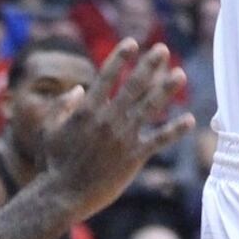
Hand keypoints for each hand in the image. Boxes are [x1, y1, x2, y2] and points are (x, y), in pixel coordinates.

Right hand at [41, 39, 193, 217]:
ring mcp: (123, 138)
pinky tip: (189, 120)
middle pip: (133, 86)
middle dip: (149, 65)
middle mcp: (108, 119)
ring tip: (180, 74)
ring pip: (149, 107)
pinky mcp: (134, 157)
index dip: (120, 58)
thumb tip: (78, 89)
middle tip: (162, 49)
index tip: (131, 43)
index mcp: (87, 110)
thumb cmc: (52, 163)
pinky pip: (158, 140)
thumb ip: (62, 106)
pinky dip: (175, 130)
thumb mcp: (49, 129)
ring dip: (166, 89)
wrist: (63, 195)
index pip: (107, 76)